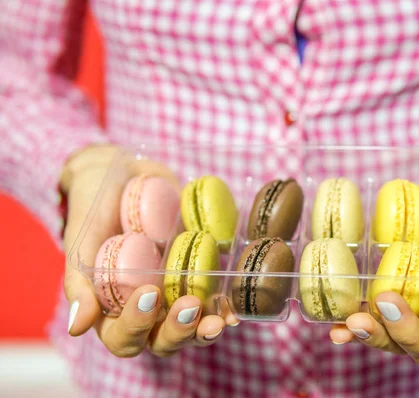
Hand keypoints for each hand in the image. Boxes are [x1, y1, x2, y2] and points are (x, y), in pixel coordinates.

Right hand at [62, 144, 238, 357]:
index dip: (136, 326)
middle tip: (189, 306)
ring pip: (191, 329)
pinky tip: (235, 309)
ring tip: (219, 319)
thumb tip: (77, 328)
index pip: (123, 338)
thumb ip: (78, 282)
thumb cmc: (94, 208)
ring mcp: (174, 294)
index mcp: (112, 308)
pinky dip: (226, 308)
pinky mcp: (198, 276)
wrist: (121, 174)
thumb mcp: (82, 240)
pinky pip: (214, 302)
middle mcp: (146, 309)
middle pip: (162, 341)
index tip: (149, 293)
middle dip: (178, 332)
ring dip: (205, 329)